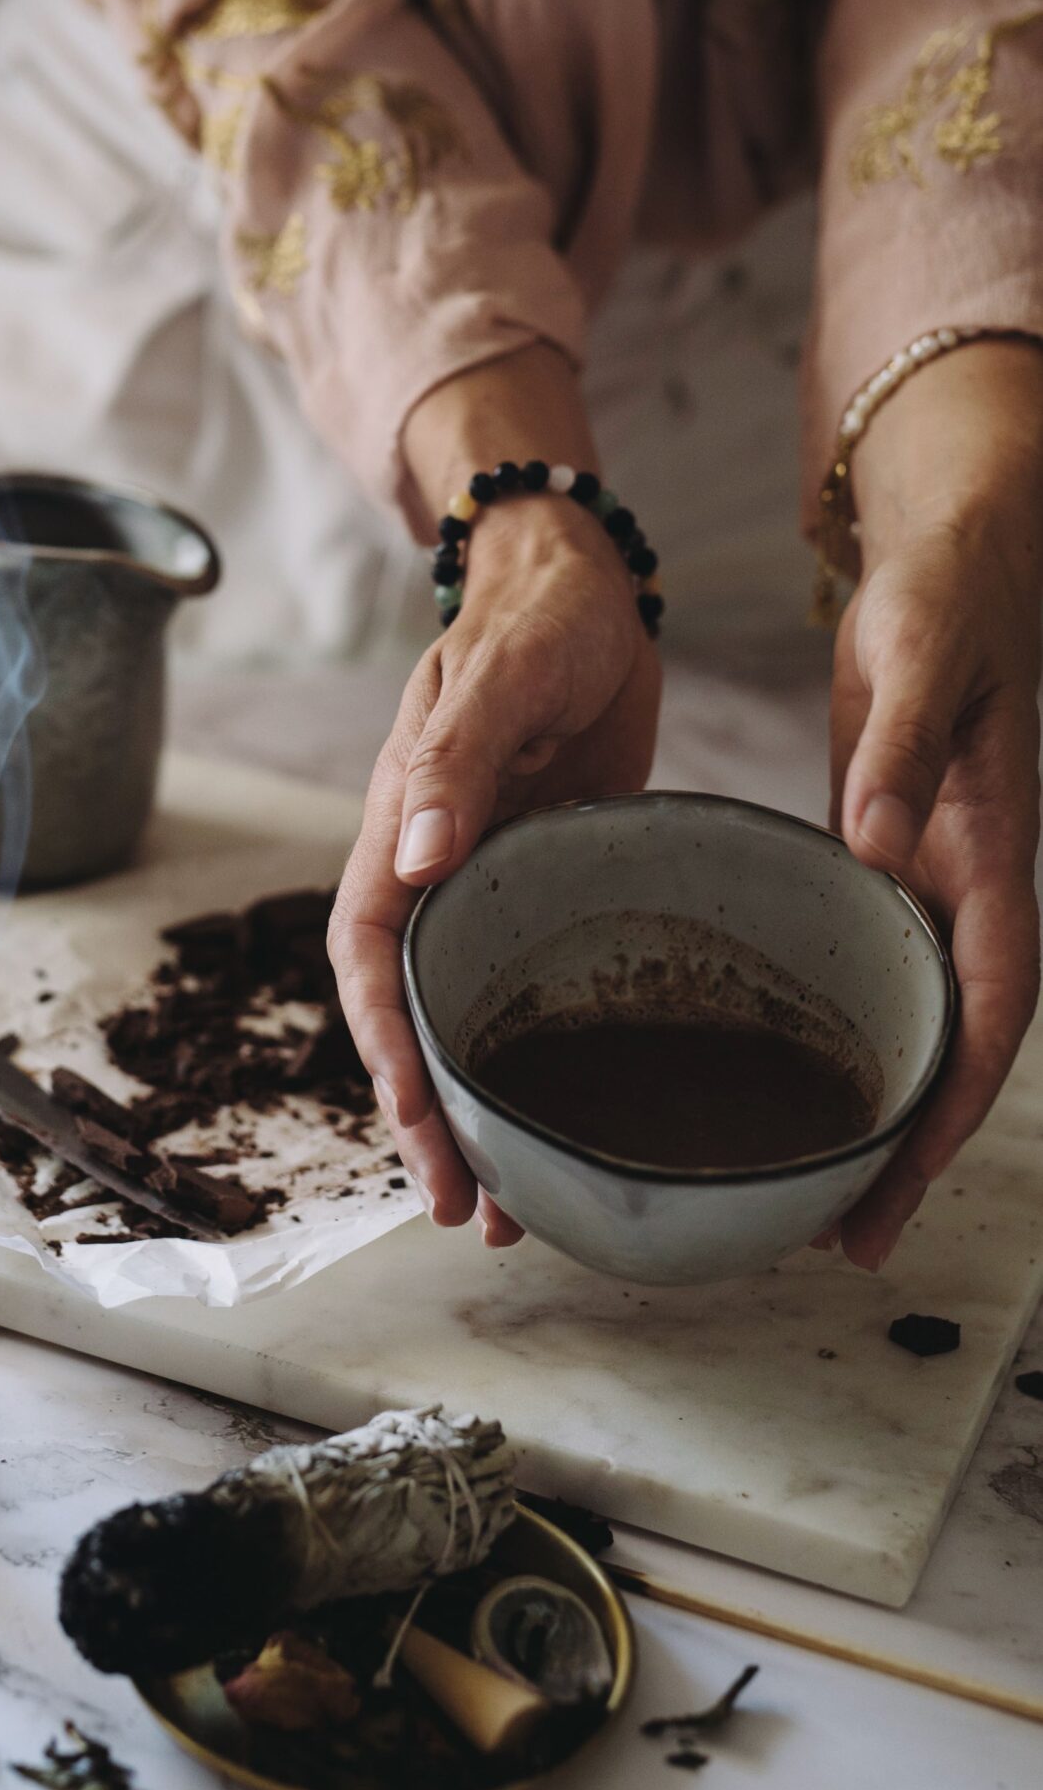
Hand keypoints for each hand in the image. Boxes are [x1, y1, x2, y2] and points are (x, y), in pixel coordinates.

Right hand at [328, 347, 661, 1231]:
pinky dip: (540, 1059)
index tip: (420, 1125)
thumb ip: (453, 761)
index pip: (373, 960)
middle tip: (468, 1213)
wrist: (588, 579)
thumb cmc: (539, 616)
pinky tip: (569, 1115)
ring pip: (469, 1017)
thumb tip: (412, 860)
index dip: (388, 1050)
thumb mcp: (502, 677)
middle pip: (411, 1016)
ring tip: (510, 1209)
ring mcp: (491, 881)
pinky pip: (531, 986)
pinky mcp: (550, 883)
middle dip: (428, 1119)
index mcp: (403, 827)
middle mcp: (435, 868)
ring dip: (479, 1110)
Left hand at [826, 339, 1042, 1269]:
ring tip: (821, 1199)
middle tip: (850, 1239)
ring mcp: (930, 873)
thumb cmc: (947, 594)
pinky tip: (801, 1072)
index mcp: (987, 846)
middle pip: (952, 1039)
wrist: (957, 549)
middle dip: (913, 1143)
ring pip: (915, 1014)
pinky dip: (851, 1027)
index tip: (907, 1171)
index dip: (954, 1094)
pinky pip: (877, 964)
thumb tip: (873, 839)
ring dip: (882, 1105)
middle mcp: (965, 879)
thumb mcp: (923, 651)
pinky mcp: (891, 855)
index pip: (987, 1000)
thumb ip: (905, 745)